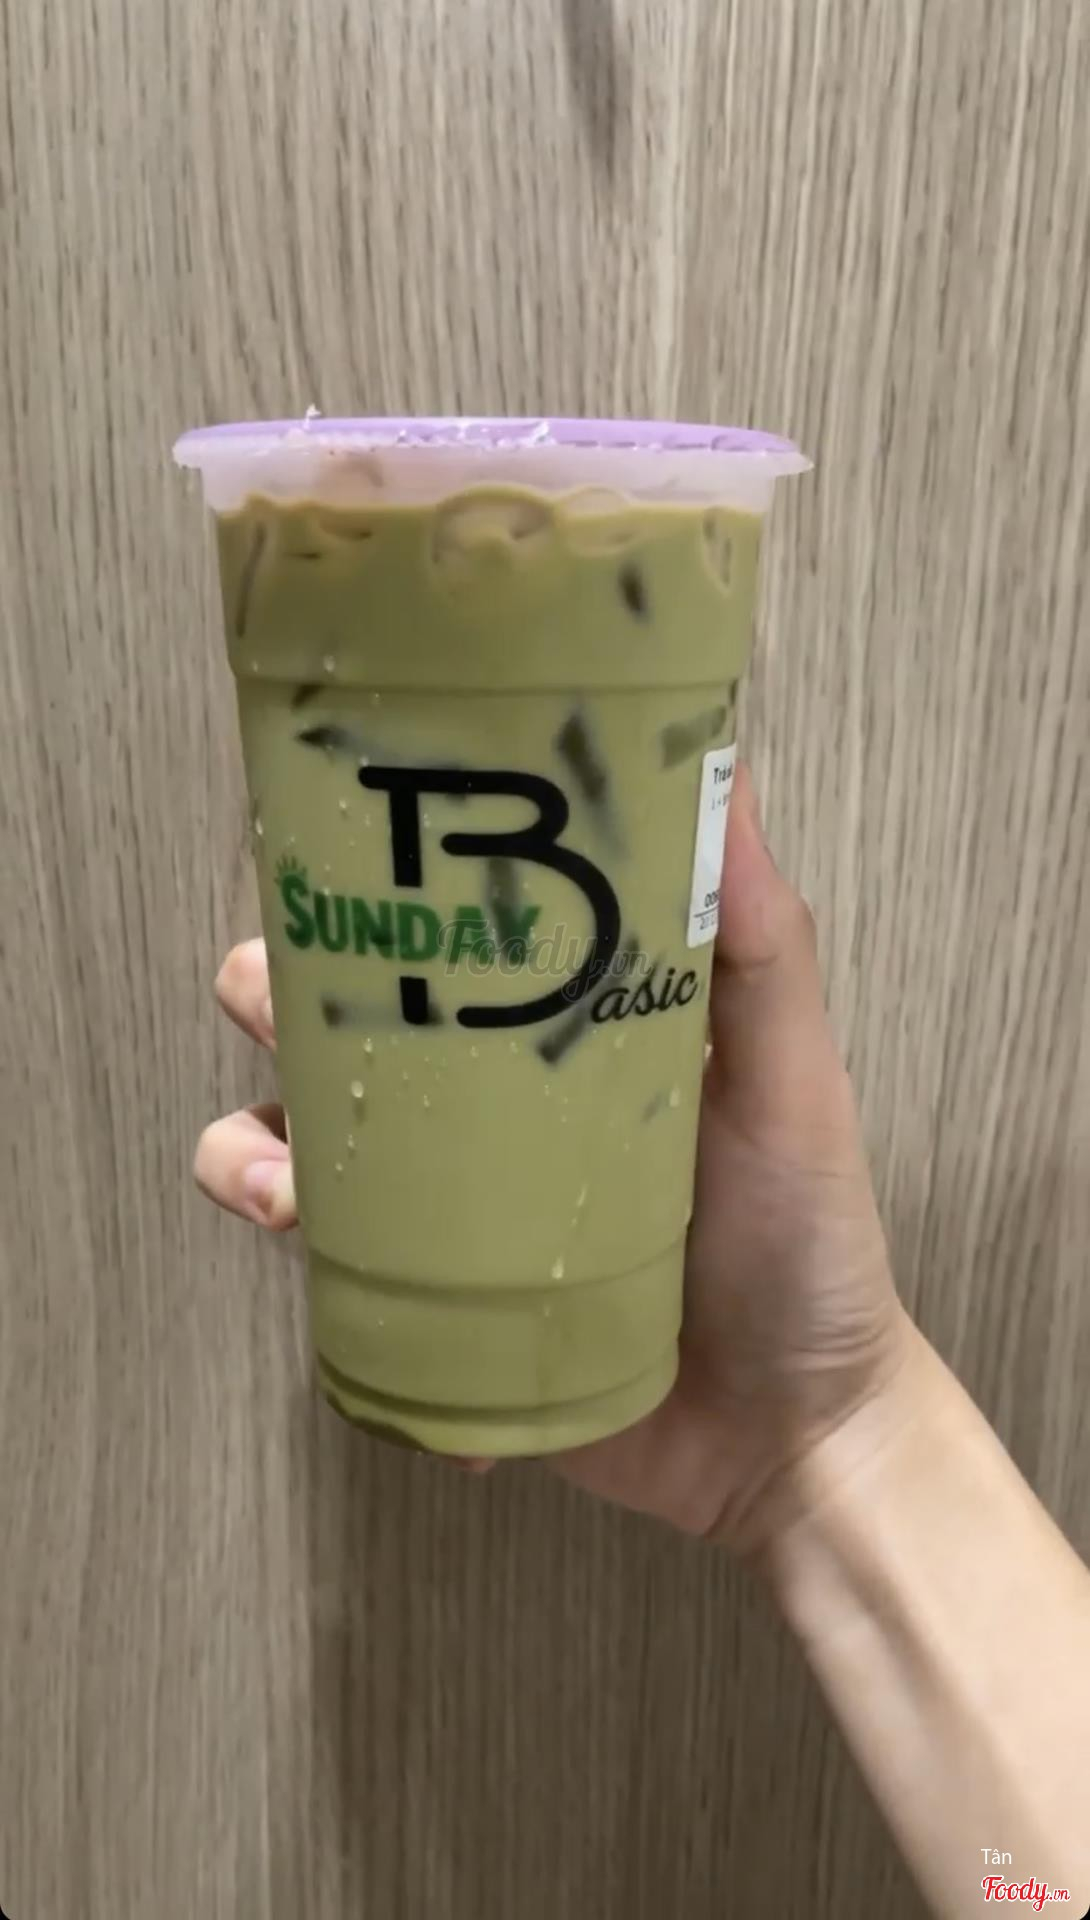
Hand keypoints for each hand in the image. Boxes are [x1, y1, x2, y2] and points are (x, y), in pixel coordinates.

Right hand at [196, 768, 911, 1552]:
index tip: (335, 854)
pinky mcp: (429, 1311)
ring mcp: (446, 1210)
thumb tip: (729, 773)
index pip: (436, 925)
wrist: (791, 1436)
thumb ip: (765, 946)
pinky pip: (327, 1281)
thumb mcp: (792, 1083)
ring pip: (296, 1144)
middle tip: (284, 1010)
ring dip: (253, 1147)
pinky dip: (307, 1283)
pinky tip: (341, 1294)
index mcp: (553, 1024)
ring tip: (290, 1188)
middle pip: (333, 1020)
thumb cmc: (805, 1241)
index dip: (367, 882)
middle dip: (273, 997)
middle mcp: (483, 1105)